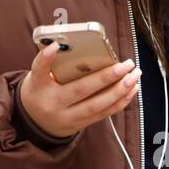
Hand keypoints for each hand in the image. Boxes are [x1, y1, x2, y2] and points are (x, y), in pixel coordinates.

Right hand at [18, 43, 140, 139]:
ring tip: (134, 76)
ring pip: (97, 105)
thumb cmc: (39, 91)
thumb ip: (51, 64)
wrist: (34, 122)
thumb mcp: (37, 77)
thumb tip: (72, 46)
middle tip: (126, 64)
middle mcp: (53, 104)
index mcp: (39, 88)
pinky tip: (131, 90)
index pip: (39, 71)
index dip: (46, 58)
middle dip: (106, 76)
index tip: (56, 45)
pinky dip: (120, 102)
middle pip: (80, 90)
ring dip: (119, 90)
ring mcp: (68, 117)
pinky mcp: (80, 124)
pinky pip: (103, 114)